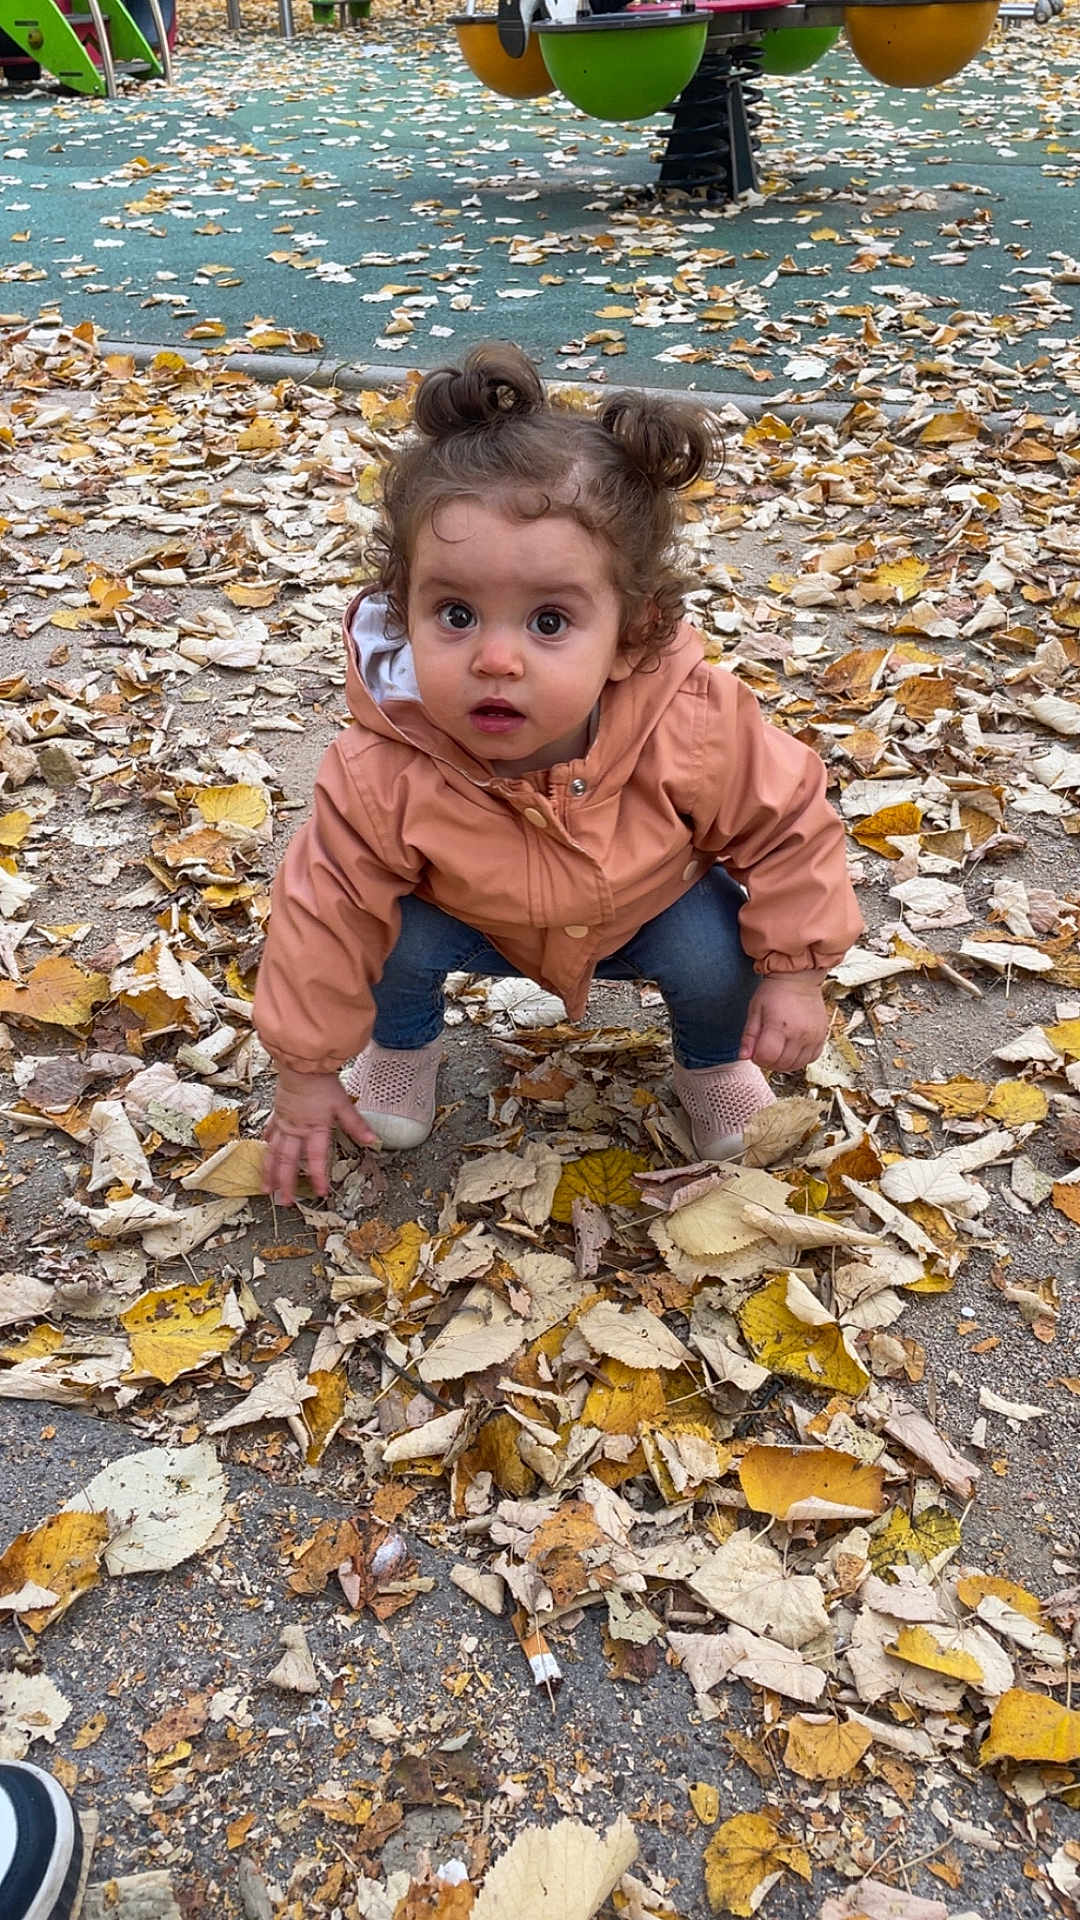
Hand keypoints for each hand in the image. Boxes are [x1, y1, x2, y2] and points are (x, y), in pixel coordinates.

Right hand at [263, 1066, 377, 1206]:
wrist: (300, 1064)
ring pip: (273, 1152)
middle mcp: (295, 1129)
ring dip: (269, 1172)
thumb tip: (372, 1140)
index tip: (321, 1192)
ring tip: (266, 1189)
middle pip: (288, 1161)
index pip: (315, 1158)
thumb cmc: (321, 1082)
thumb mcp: (343, 1103)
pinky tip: (263, 1155)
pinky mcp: (277, 1114)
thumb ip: (356, 1124)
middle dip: (286, 1183)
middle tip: (285, 1202)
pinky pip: (269, 1134)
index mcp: (314, 1128)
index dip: (318, 1176)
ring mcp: (284, 1123)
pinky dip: (265, 1147)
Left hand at [739, 973, 828, 1074]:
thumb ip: (749, 1035)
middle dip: (769, 1062)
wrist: (799, 979)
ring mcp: (813, 1037)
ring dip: (783, 1063)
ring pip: (796, 1065)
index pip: (767, 1057)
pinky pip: (810, 1059)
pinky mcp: (821, 1037)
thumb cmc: (775, 991)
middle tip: (764, 1050)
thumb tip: (744, 1056)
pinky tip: (791, 1048)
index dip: (757, 1058)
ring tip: (777, 1049)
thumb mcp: (755, 1010)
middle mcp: (800, 1033)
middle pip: (781, 1064)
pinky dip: (799, 1059)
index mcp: (780, 1025)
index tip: (755, 1050)